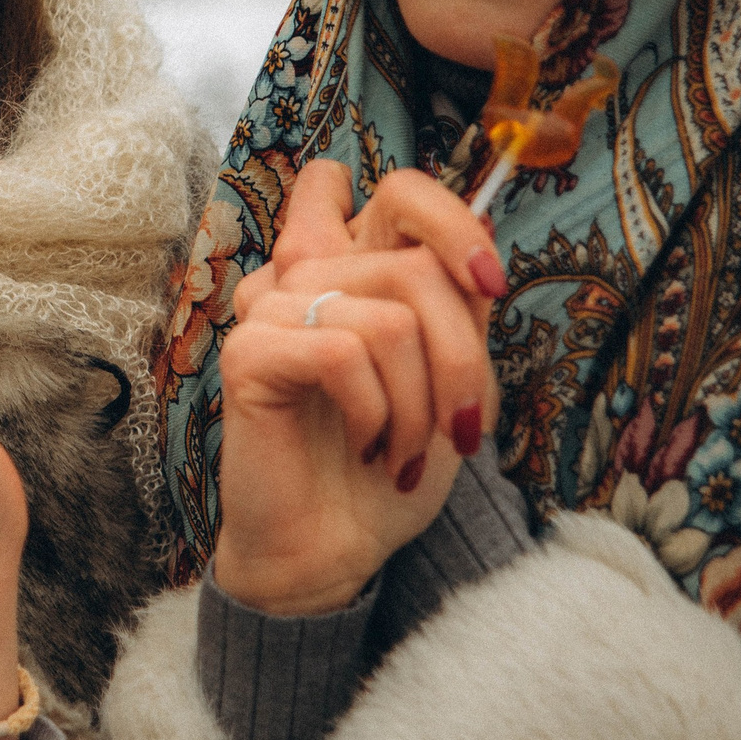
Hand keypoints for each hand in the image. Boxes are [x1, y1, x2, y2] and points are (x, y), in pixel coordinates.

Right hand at [212, 162, 500, 614]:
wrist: (336, 547)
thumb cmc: (390, 464)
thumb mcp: (450, 380)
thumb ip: (457, 308)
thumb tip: (481, 242)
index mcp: (355, 267)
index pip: (402, 192)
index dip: (455, 224)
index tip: (489, 287)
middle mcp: (308, 273)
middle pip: (413, 261)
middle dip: (460, 356)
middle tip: (462, 427)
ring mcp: (273, 307)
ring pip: (390, 319)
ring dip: (422, 405)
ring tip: (405, 452)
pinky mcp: (251, 351)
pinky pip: (344, 354)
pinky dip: (377, 414)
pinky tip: (368, 447)